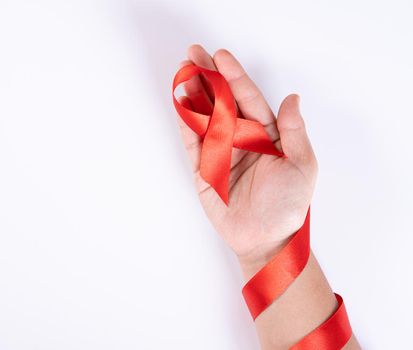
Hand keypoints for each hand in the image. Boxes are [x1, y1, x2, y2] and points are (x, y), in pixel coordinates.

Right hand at [177, 45, 317, 277]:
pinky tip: (178, 104)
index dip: (234, 77)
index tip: (221, 57)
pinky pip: (193, 143)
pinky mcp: (204, 170)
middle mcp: (241, 139)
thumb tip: (292, 98)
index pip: (248, 99)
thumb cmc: (288, 206)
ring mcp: (220, 153)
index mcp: (266, 135)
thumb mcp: (302, 166)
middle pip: (222, 102)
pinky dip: (185, 124)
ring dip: (193, 95)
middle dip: (208, 77)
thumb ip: (294, 131)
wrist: (266, 240)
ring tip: (182, 72)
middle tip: (193, 54)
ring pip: (204, 118)